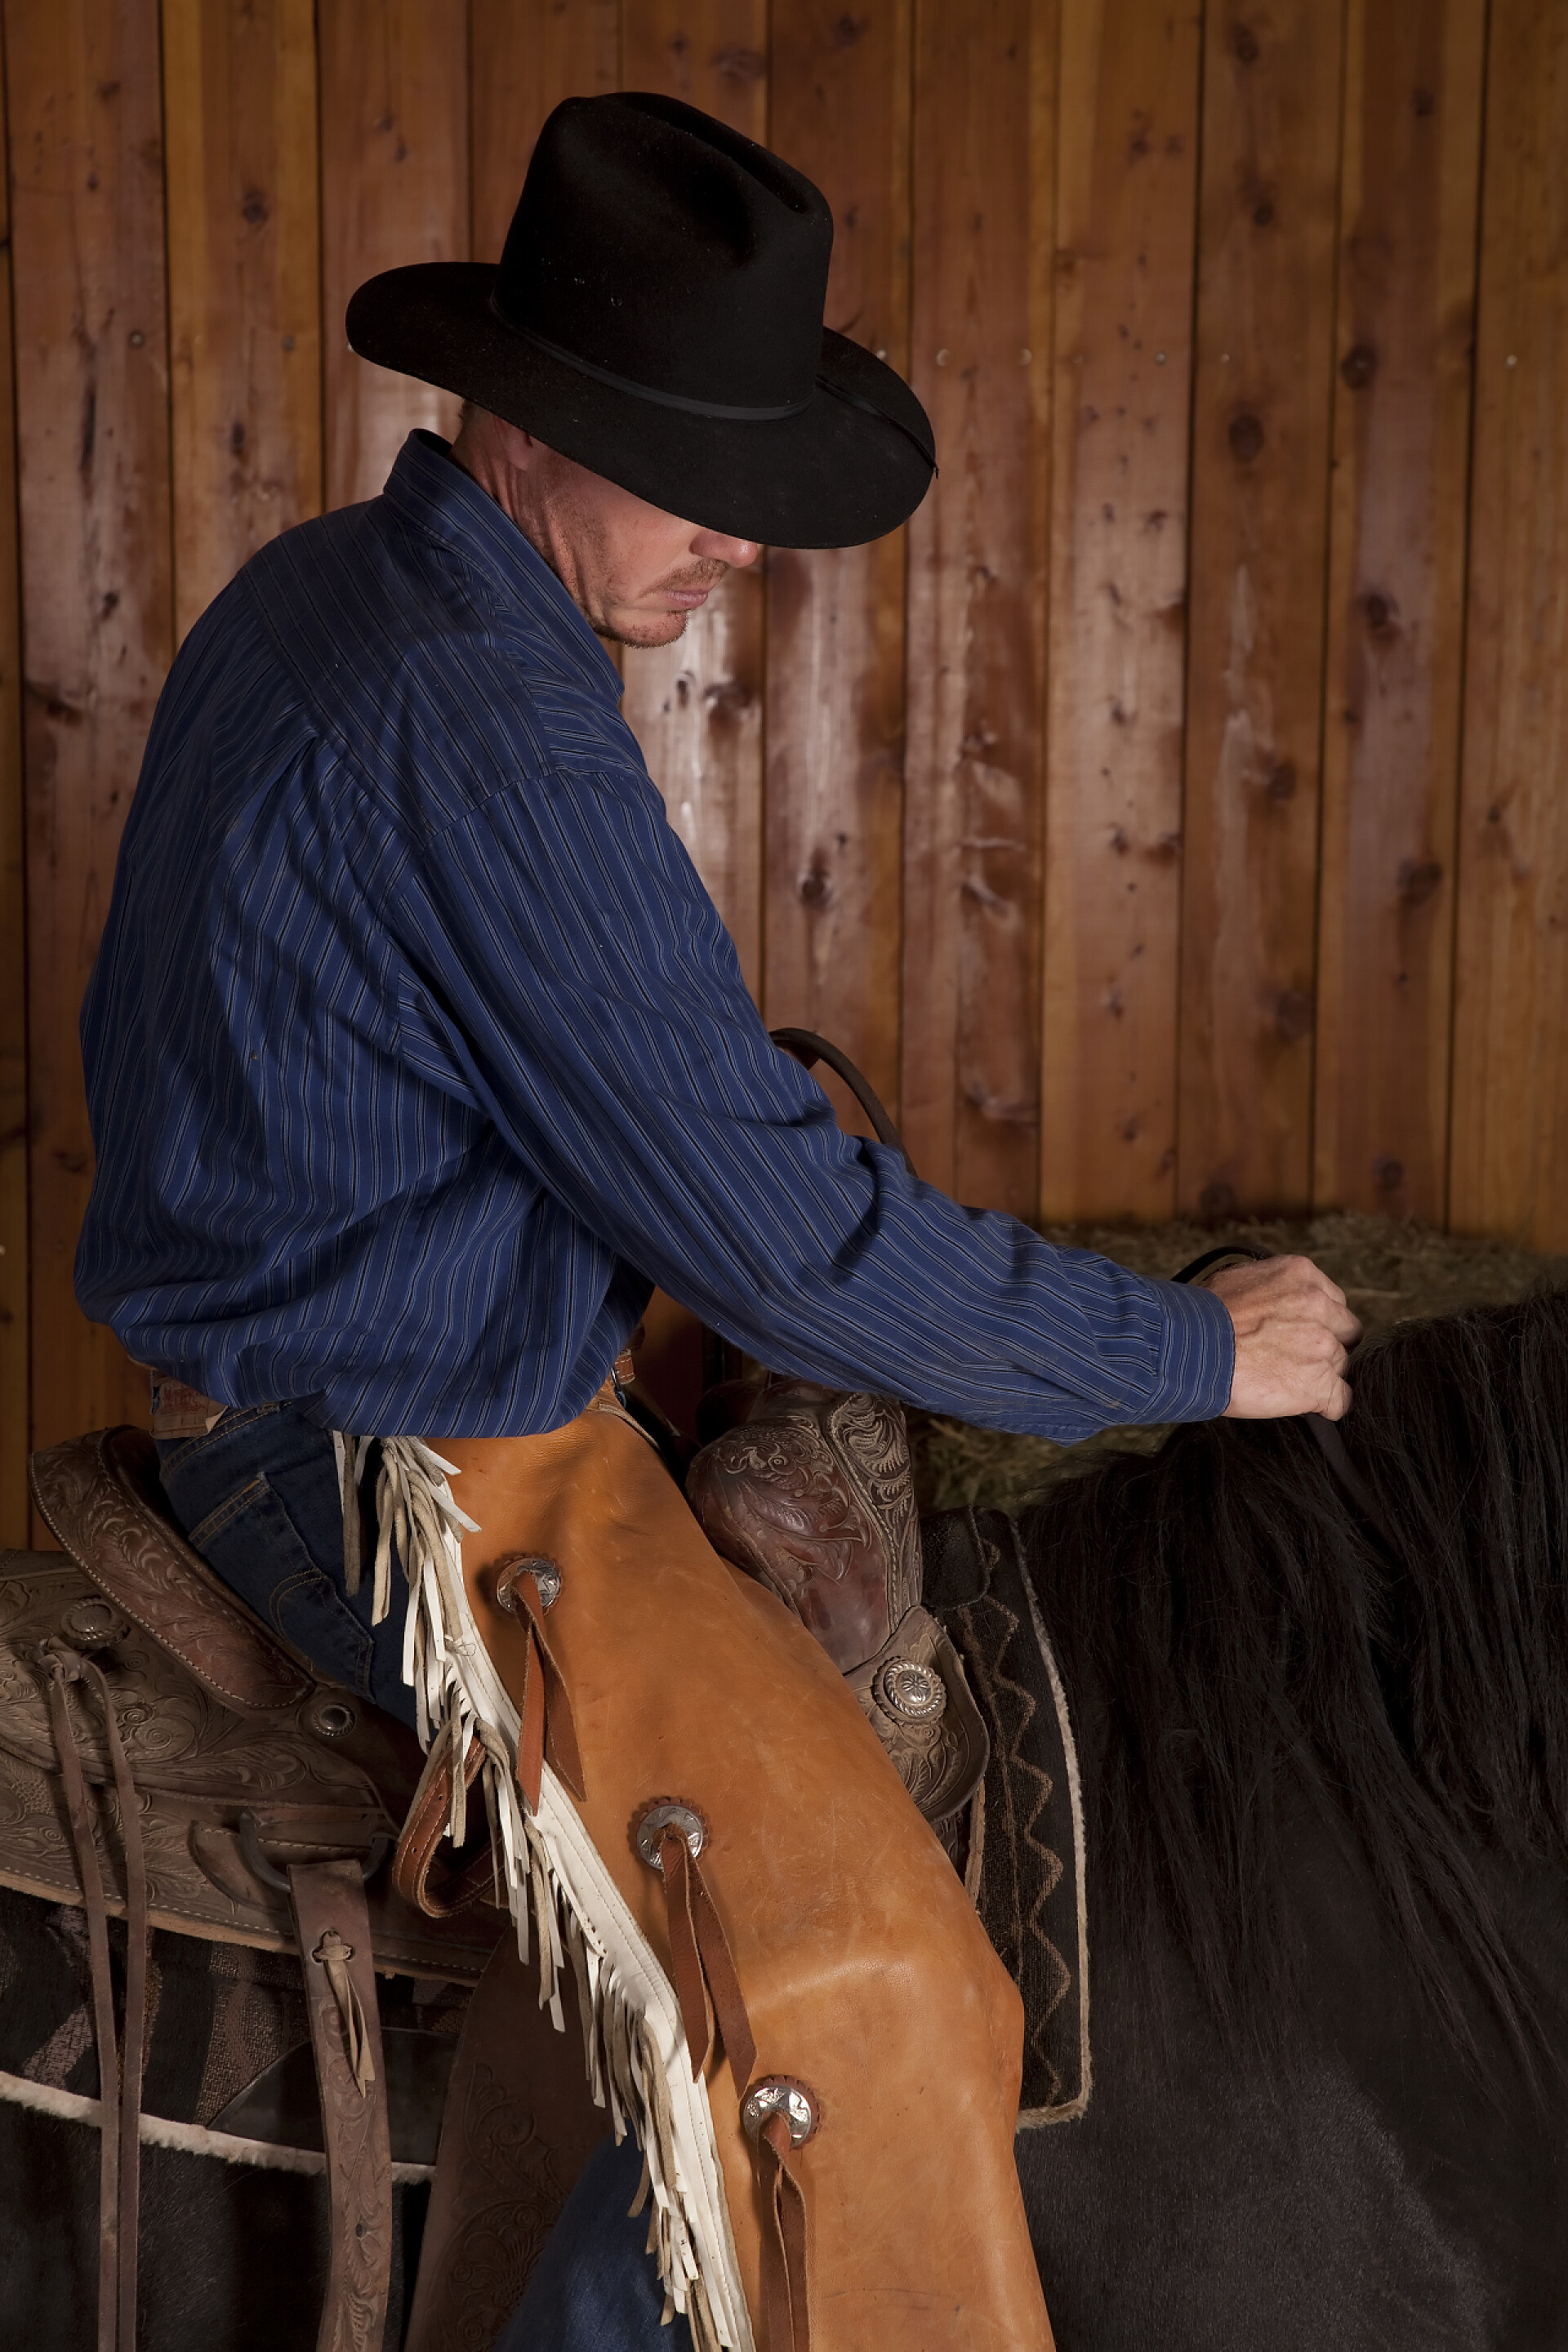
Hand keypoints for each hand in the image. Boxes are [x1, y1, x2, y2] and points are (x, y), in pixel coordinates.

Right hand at [1207, 1255, 1361, 1420]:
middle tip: (1292, 1357)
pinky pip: (1340, 1401)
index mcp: (1302, 1276)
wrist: (1190, 1348)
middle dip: (1324, 1346)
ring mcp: (1322, 1347)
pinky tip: (1302, 1404)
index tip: (1297, 1333)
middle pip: (1344, 1334)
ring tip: (1283, 1381)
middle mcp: (1319, 1307)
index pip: (1333, 1302)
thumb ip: (1272, 1287)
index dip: (1317, 1321)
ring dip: (1318, 1376)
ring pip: (1340, 1367)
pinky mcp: (1319, 1385)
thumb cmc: (1201, 1317)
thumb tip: (1275, 1300)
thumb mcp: (1239, 1279)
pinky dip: (1324, 1406)